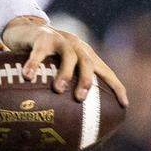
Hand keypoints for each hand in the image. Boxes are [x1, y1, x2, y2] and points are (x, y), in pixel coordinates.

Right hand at [2, 17, 127, 105]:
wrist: (25, 28)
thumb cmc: (45, 56)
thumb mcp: (59, 68)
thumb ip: (66, 88)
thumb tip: (66, 122)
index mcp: (85, 55)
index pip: (106, 71)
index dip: (116, 86)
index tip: (124, 105)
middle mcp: (76, 47)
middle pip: (89, 63)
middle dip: (87, 80)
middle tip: (80, 98)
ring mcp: (60, 40)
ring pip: (68, 55)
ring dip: (65, 72)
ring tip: (58, 89)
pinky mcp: (41, 37)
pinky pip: (39, 52)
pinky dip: (34, 64)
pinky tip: (28, 76)